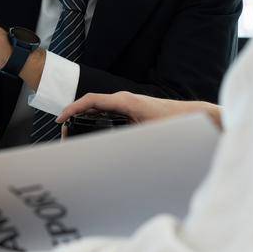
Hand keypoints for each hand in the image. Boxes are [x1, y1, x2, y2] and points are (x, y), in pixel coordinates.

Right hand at [58, 91, 222, 129]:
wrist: (192, 115)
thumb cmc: (173, 122)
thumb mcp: (149, 133)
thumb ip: (129, 139)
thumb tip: (111, 152)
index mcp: (124, 101)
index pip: (91, 100)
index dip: (72, 109)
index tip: (60, 119)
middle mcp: (123, 99)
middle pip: (90, 104)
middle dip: (73, 115)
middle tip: (64, 132)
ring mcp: (126, 103)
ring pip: (97, 107)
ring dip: (83, 117)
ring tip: (72, 132)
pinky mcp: (130, 109)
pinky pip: (105, 111)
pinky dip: (93, 118)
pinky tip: (90, 129)